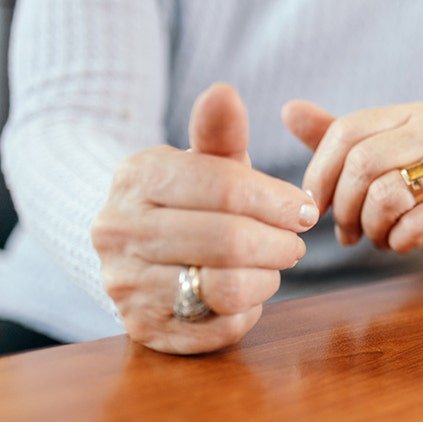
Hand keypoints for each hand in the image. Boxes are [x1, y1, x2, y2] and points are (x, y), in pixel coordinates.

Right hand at [92, 84, 317, 353]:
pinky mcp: (145, 330)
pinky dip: (247, 312)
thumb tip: (224, 92)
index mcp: (136, 177)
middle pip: (230, 241)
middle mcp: (117, 230)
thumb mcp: (206, 162)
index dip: (277, 200)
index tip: (304, 209)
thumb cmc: (190, 199)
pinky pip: (221, 329)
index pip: (225, 187)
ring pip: (228, 288)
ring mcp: (125, 284)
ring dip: (266, 278)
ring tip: (269, 264)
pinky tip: (244, 293)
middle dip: (279, 243)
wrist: (136, 249)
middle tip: (294, 242)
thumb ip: (220, 132)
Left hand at [282, 101, 422, 288]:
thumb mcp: (381, 168)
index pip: (349, 130)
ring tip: (379, 238)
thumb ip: (340, 142)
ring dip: (371, 227)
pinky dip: (398, 240)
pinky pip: (416, 223)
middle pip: (364, 162)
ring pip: (387, 194)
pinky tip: (403, 243)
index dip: (320, 172)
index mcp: (417, 114)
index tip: (315, 205)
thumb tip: (288, 109)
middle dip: (344, 206)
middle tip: (346, 233)